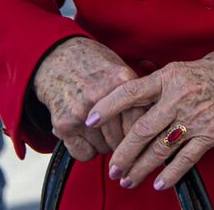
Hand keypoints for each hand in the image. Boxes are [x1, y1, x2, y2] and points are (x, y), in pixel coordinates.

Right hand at [32, 37, 137, 161]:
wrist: (59, 58)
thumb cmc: (96, 67)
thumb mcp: (122, 72)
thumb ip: (138, 97)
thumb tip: (155, 129)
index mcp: (122, 81)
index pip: (141, 123)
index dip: (143, 134)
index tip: (142, 139)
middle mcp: (101, 97)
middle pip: (123, 140)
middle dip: (124, 142)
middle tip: (119, 134)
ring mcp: (80, 111)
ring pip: (104, 149)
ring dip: (105, 145)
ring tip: (101, 129)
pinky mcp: (63, 124)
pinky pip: (84, 154)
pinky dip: (87, 150)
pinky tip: (86, 136)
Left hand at [87, 47, 213, 191]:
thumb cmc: (209, 72)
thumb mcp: (178, 68)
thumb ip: (154, 83)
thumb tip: (124, 97)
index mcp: (168, 78)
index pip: (131, 92)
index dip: (109, 106)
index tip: (90, 119)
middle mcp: (179, 98)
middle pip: (143, 129)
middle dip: (123, 152)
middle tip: (111, 168)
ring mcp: (195, 117)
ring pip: (161, 148)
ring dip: (141, 167)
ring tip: (127, 179)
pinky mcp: (210, 134)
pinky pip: (186, 158)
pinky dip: (170, 173)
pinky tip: (158, 183)